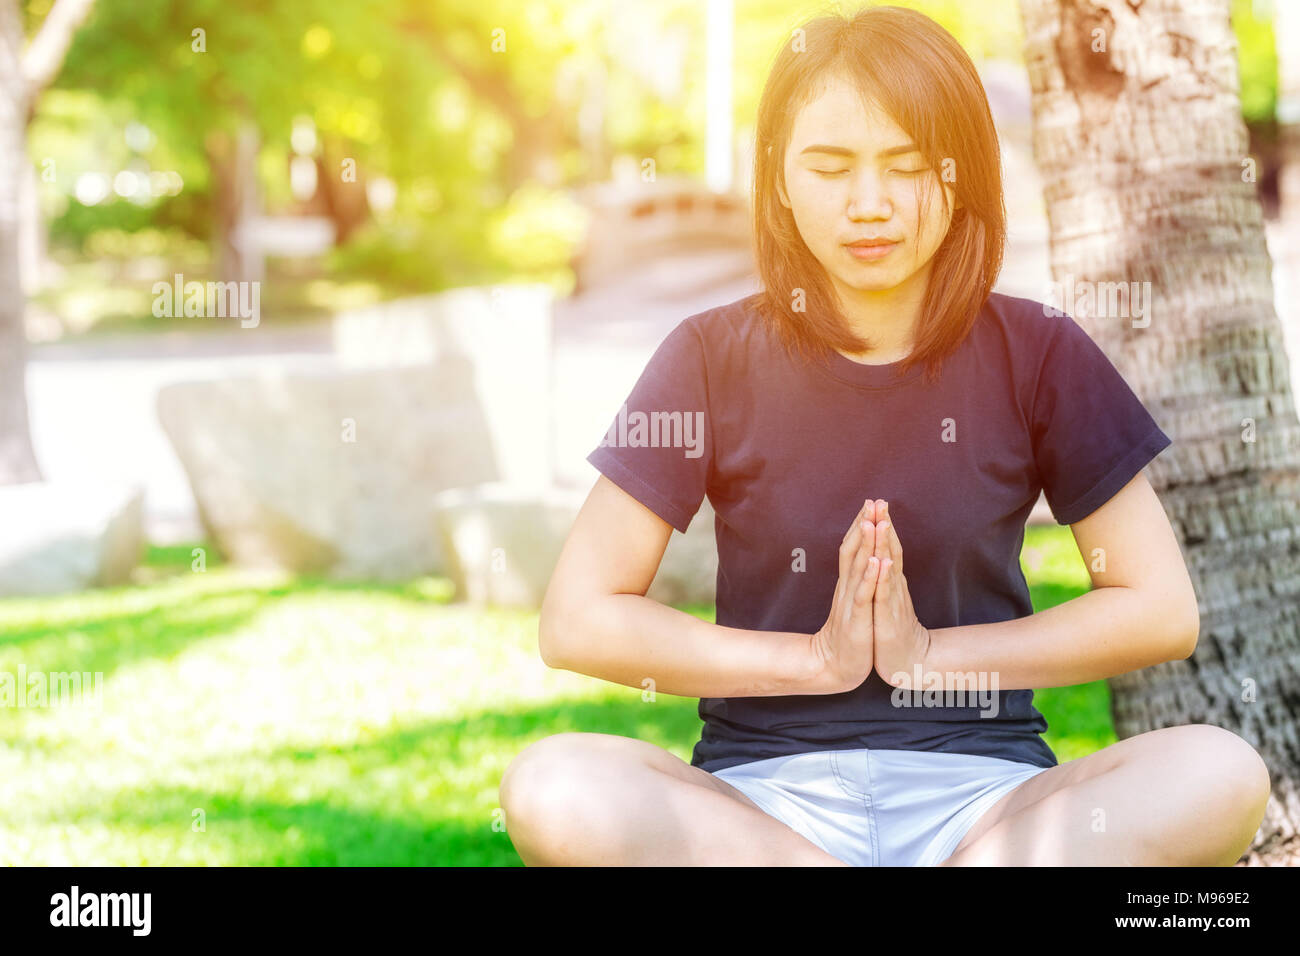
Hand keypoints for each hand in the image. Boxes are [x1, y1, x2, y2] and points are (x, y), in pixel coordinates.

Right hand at [809, 498, 880, 693]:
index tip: (870, 502)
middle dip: (863, 525)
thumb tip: (861, 558)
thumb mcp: (852, 602)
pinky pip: (864, 596)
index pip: (853, 547)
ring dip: (865, 545)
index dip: (861, 524)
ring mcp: (851, 603)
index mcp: (848, 583)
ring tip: (872, 522)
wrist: (835, 666)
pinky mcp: (857, 620)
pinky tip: (878, 563)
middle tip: (871, 501)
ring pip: (858, 568)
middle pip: (854, 550)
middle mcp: (847, 588)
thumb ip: (855, 580)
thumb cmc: (849, 634)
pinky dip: (870, 578)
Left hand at [870, 501, 931, 687]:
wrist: (908, 663)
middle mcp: (894, 587)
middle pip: (890, 550)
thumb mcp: (890, 600)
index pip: (887, 548)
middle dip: (884, 526)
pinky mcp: (887, 618)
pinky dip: (882, 578)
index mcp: (891, 582)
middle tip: (880, 501)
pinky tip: (881, 563)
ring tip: (883, 522)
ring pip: (888, 568)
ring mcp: (892, 602)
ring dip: (885, 545)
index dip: (882, 525)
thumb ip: (890, 579)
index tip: (876, 502)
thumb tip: (888, 557)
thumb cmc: (895, 631)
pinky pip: (884, 595)